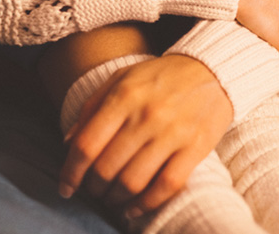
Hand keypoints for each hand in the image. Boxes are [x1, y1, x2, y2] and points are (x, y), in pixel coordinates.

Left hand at [58, 54, 232, 217]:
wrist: (213, 70)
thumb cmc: (162, 76)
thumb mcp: (122, 79)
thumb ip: (92, 107)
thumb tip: (67, 142)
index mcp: (124, 96)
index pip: (86, 145)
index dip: (70, 172)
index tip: (65, 188)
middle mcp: (147, 115)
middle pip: (106, 168)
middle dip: (94, 187)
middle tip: (94, 191)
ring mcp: (173, 132)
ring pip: (133, 181)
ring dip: (116, 198)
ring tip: (113, 199)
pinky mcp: (196, 147)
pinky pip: (166, 185)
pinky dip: (146, 204)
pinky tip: (135, 208)